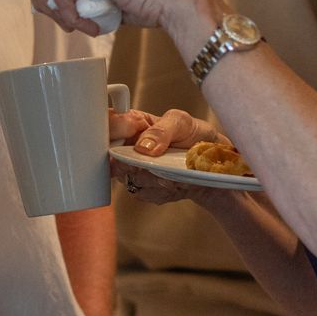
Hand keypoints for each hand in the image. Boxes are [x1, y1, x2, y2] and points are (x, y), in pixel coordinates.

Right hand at [108, 106, 227, 205]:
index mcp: (129, 123)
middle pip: (112, 158)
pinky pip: (142, 192)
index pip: (106, 125)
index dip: (116, 132)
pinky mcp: (139, 188)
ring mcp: (129, 169)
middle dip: (139, 162)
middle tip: (161, 158)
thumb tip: (142, 147)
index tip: (138, 140)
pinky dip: (161, 189)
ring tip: (174, 169)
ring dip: (156, 177)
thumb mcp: (182, 122)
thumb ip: (162, 130)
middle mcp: (124, 147)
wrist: (209, 164)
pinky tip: (174, 181)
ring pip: (129, 178)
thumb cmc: (193, 135)